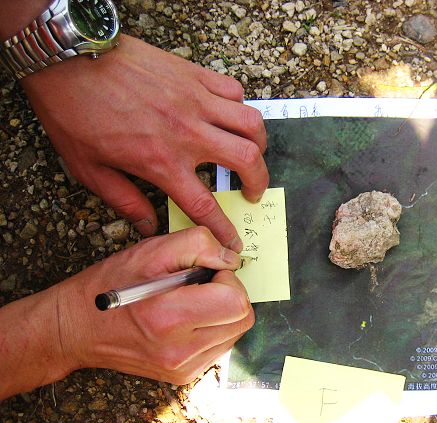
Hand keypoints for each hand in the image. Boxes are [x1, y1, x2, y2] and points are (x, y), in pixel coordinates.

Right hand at [0, 227, 253, 399]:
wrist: (75, 329)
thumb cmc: (110, 286)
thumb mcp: (150, 251)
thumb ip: (198, 245)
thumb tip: (232, 259)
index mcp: (169, 318)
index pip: (236, 302)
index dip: (228, 279)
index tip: (207, 271)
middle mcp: (179, 351)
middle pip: (242, 318)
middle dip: (230, 294)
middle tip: (201, 284)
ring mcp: (183, 368)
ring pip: (235, 333)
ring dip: (223, 312)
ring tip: (190, 301)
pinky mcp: (184, 376)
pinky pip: (220, 347)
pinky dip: (213, 328)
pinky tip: (187, 319)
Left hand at [19, 34, 268, 250]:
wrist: (69, 58)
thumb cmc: (74, 111)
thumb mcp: (89, 169)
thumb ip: (124, 201)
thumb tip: (147, 226)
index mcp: (162, 162)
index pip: (205, 205)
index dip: (224, 229)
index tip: (233, 242)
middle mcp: (188, 133)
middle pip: (246, 160)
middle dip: (259, 181)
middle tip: (253, 189)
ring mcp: (196, 101)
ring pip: (251, 123)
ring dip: (258, 142)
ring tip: (251, 151)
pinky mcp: (194, 74)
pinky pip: (234, 90)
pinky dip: (239, 105)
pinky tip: (228, 113)